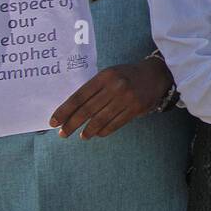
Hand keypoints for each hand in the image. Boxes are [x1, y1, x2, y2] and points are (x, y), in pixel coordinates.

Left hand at [49, 58, 171, 138]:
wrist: (156, 74)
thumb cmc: (126, 75)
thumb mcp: (109, 75)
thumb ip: (94, 88)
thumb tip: (72, 110)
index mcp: (104, 76)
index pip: (79, 96)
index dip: (65, 110)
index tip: (54, 121)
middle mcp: (115, 87)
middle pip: (88, 110)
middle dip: (72, 124)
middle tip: (62, 134)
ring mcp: (126, 98)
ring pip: (101, 119)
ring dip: (88, 130)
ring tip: (82, 136)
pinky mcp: (136, 108)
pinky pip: (116, 123)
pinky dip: (104, 130)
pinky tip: (98, 133)